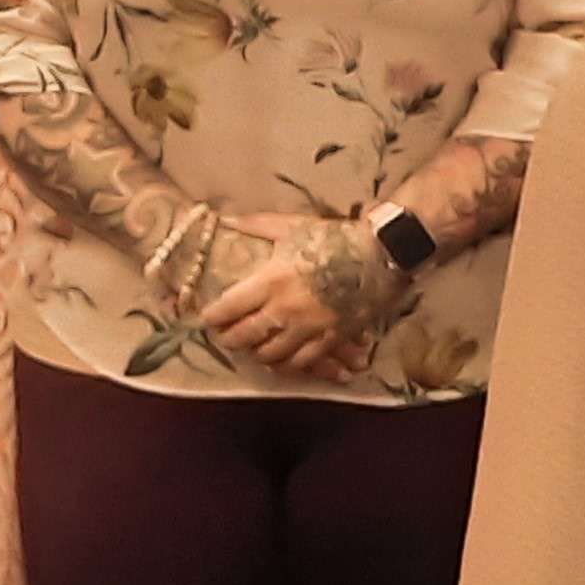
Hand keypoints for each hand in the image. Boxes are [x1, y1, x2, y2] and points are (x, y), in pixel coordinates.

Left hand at [202, 217, 404, 379]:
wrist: (379, 254)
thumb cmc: (332, 237)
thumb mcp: (292, 225)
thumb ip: (257, 225)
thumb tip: (226, 220)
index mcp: (271, 280)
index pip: (230, 307)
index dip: (213, 317)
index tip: (206, 319)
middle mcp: (285, 310)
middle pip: (246, 335)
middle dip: (231, 339)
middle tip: (225, 337)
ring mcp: (308, 329)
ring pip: (272, 355)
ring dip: (258, 354)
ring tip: (252, 349)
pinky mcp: (330, 339)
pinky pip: (303, 362)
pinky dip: (289, 365)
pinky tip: (282, 362)